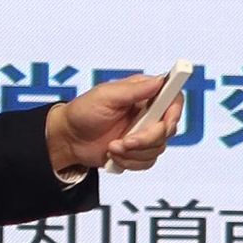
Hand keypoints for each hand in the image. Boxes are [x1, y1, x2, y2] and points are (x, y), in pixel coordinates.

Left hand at [45, 73, 181, 172]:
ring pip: (158, 148)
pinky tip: (113, 154)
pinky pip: (148, 162)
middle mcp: (148, 113)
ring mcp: (144, 133)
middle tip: (125, 141)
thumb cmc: (83, 112)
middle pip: (168, 129)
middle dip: (146, 139)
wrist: (68, 139)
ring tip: (112, 146)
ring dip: (133, 152)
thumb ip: (134, 90)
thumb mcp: (105, 96)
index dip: (174, 112)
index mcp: (143, 94)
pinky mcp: (138, 151)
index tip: (163, 123)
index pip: (173, 98)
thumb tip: (159, 80)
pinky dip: (129, 162)